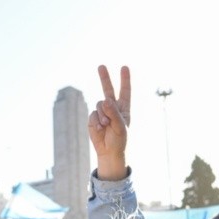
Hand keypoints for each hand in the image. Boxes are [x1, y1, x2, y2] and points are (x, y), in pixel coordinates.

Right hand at [88, 65, 129, 179]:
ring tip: (105, 126)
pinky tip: (100, 129)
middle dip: (104, 78)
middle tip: (101, 66)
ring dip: (102, 115)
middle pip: (108, 90)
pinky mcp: (93, 118)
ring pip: (99, 105)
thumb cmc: (119, 140)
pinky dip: (96, 121)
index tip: (124, 67)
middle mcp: (113, 108)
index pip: (125, 91)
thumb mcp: (120, 127)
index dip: (125, 79)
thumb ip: (114, 113)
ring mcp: (102, 112)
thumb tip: (105, 99)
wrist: (109, 152)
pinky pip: (93, 114)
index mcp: (124, 108)